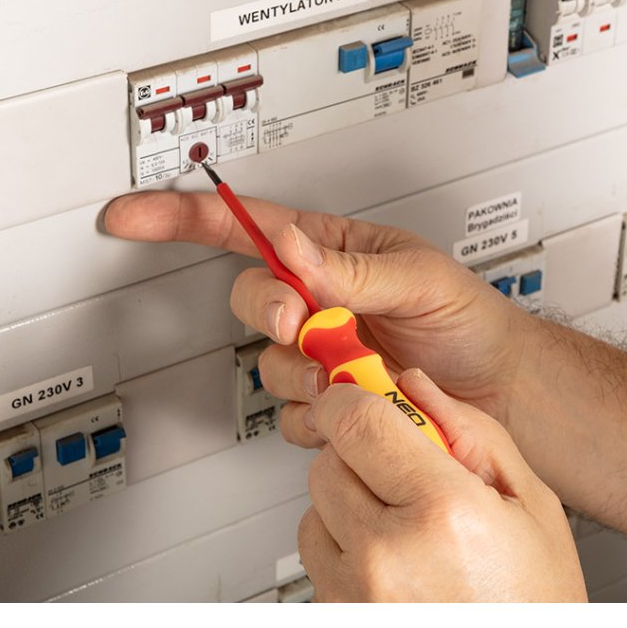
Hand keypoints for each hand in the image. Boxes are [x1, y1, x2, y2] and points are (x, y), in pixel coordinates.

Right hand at [103, 191, 532, 430]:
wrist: (496, 388)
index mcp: (331, 252)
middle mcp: (317, 300)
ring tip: (356, 367)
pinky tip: (357, 400)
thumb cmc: (467, 320)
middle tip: (306, 321)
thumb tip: (296, 247)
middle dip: (269, 310)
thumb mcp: (420, 277)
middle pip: (249, 297)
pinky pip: (294, 413)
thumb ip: (352, 269)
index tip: (130, 214)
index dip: (182, 218)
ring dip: (305, 369)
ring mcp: (320, 354)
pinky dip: (322, 413)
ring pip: (269, 362)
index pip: (245, 226)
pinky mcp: (327, 401)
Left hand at [299, 368, 584, 601]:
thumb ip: (472, 432)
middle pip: (327, 462)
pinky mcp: (336, 621)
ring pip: (314, 511)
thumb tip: (416, 387)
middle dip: (359, 454)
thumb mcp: (532, 504)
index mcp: (443, 514)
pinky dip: (345, 551)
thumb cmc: (537, 606)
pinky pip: (317, 561)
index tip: (360, 396)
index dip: (353, 399)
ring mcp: (354, 598)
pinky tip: (394, 561)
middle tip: (402, 470)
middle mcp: (386, 558)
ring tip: (403, 526)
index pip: (357, 422)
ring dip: (348, 504)